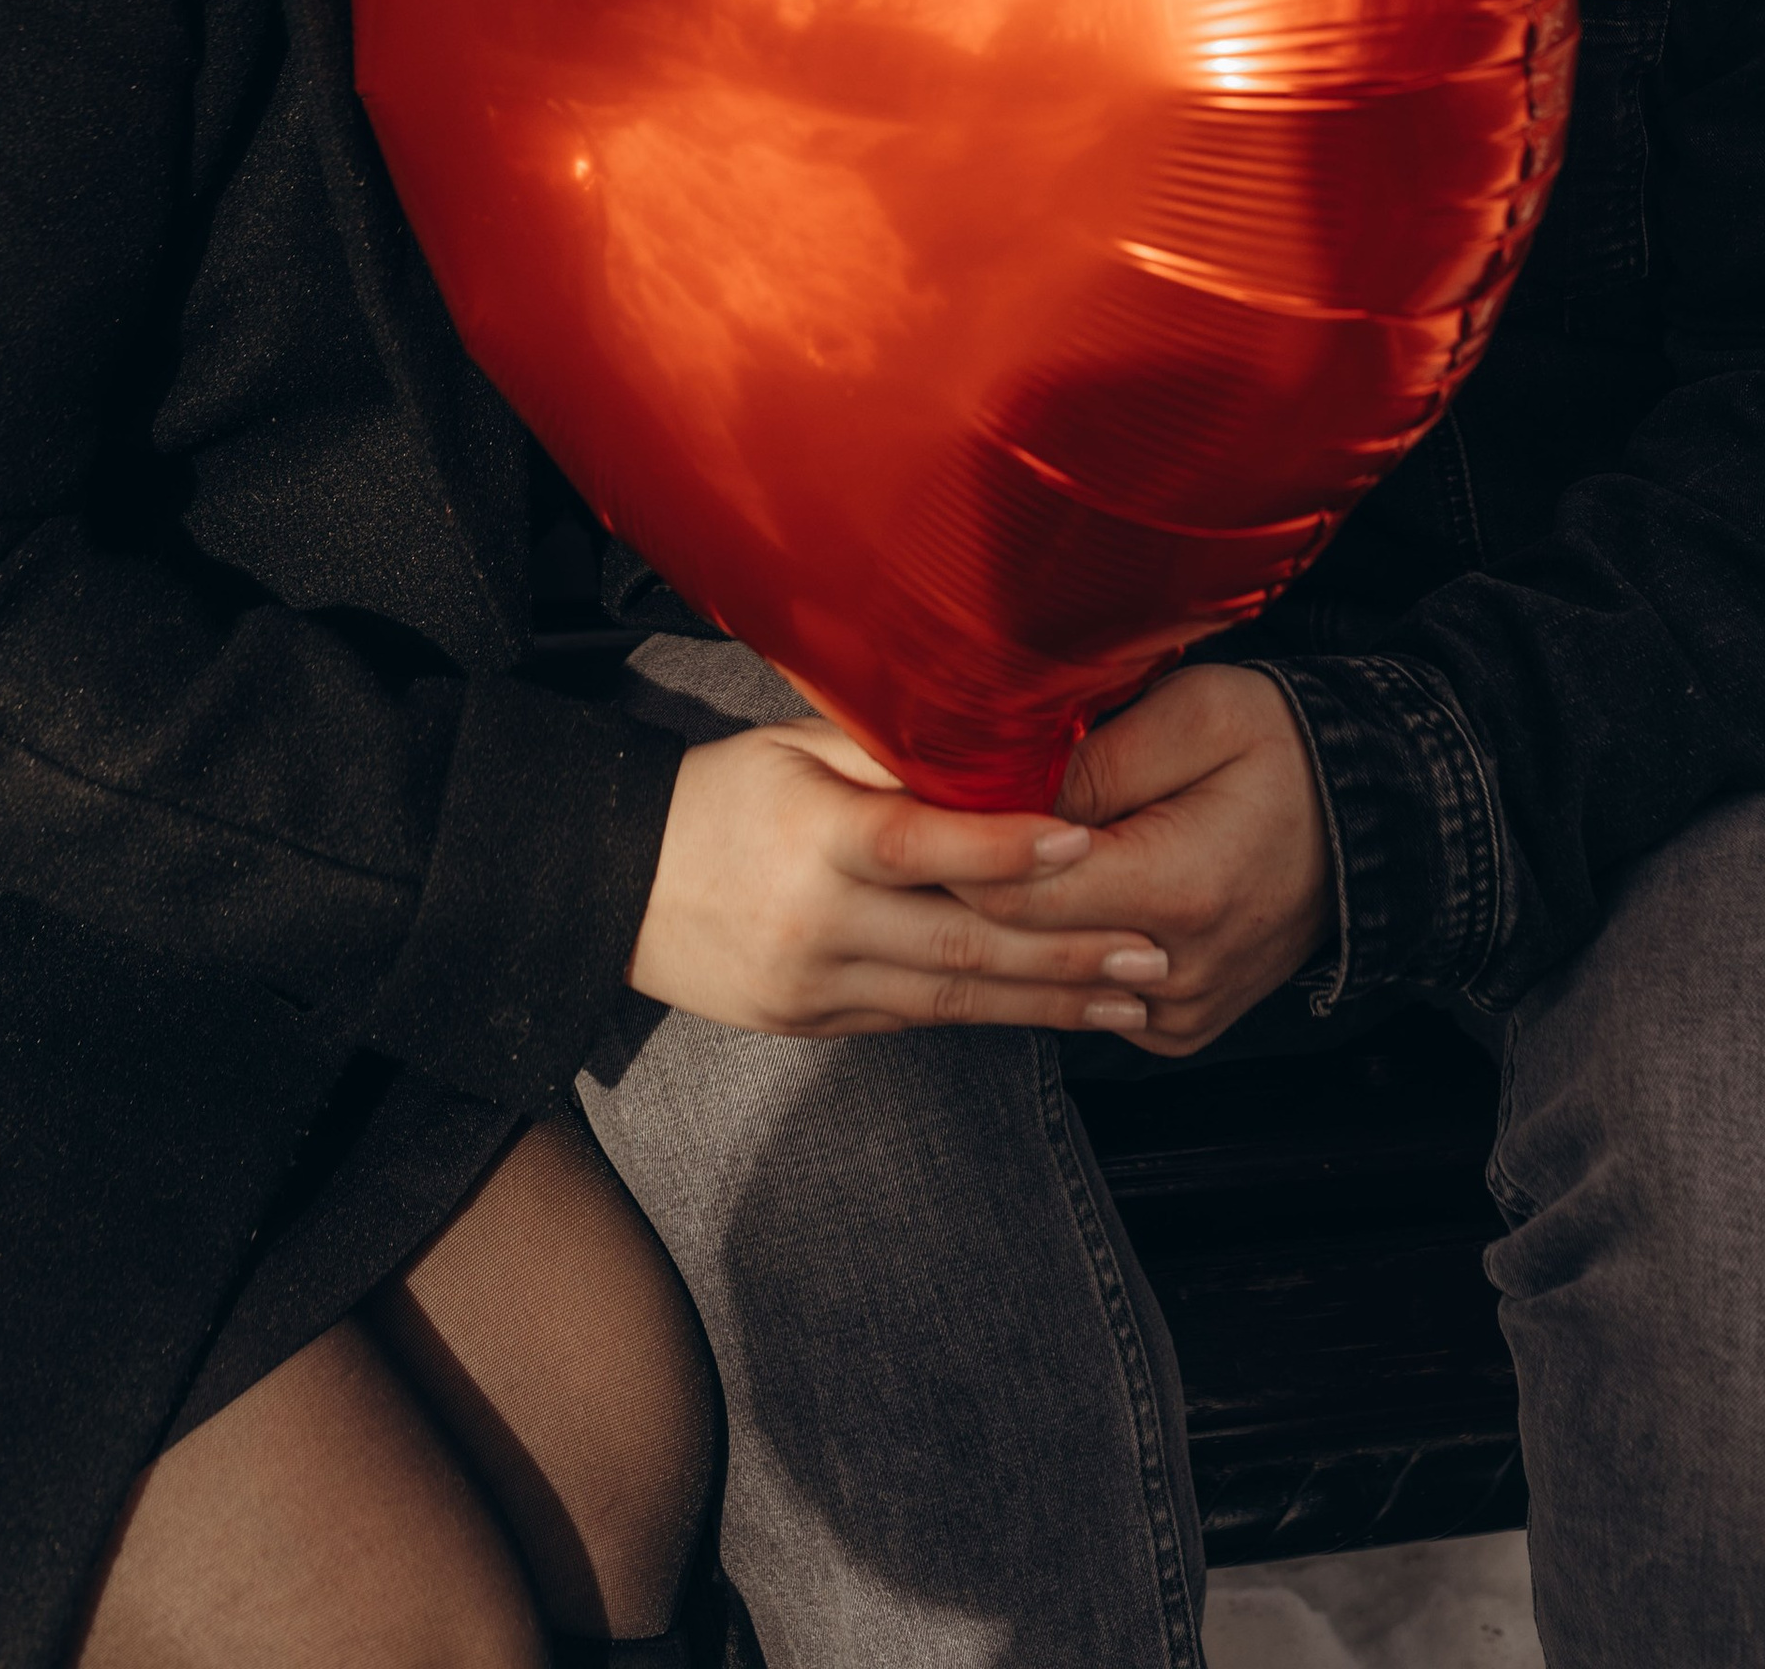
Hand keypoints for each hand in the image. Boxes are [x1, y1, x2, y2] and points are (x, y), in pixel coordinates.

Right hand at [626, 719, 1172, 1037]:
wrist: (612, 886)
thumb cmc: (715, 797)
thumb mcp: (791, 748)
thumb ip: (886, 753)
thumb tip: (991, 739)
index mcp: (813, 836)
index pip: (921, 844)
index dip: (1005, 848)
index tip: (1085, 843)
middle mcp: (817, 921)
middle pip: (959, 943)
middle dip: (1066, 951)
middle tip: (1152, 950)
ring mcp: (814, 986)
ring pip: (952, 1000)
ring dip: (1049, 1000)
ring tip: (1128, 995)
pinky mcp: (814, 1025)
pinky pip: (916, 1020)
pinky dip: (989, 1014)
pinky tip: (1049, 1010)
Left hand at [954, 665, 1329, 1055]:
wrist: (1369, 820)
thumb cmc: (1280, 749)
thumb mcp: (1196, 714)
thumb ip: (1097, 759)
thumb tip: (999, 793)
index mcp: (1179, 889)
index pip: (1015, 890)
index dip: (955, 846)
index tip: (920, 799)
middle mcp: (1178, 973)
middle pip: (1017, 945)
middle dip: (960, 886)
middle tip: (916, 826)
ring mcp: (1180, 1012)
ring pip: (1044, 983)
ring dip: (1005, 924)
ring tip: (971, 856)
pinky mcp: (1179, 1028)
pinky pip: (1085, 1000)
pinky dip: (1056, 953)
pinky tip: (1048, 897)